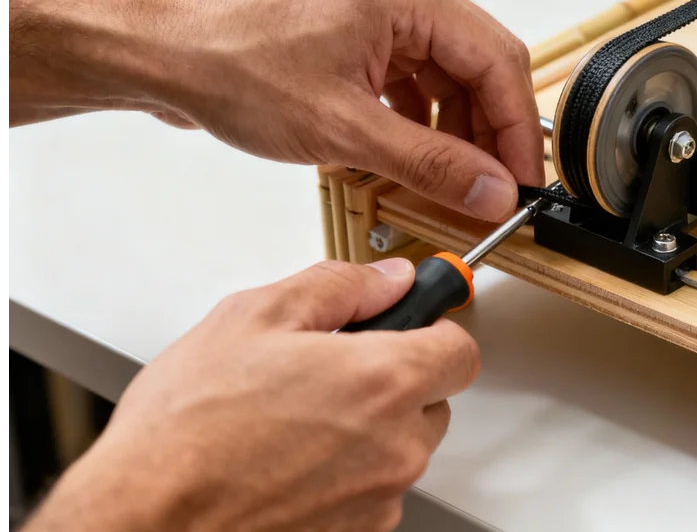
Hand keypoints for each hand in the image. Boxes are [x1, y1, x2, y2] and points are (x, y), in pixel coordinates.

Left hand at [7, 0, 544, 221]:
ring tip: (445, 181)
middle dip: (485, 133)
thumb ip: (430, 164)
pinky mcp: (352, 25)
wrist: (153, 47)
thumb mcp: (343, 130)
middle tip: (489, 190)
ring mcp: (374, 3)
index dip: (517, 132)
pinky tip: (406, 153)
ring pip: (443, 72)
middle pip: (476, 65)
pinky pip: (408, 72)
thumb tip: (490, 190)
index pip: (499, 62)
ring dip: (449, 128)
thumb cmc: (225, 62)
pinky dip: (415, 115)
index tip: (520, 183)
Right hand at [24, 258, 480, 531]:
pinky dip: (345, 473)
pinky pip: (372, 491)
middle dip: (394, 379)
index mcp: (384, 382)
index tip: (408, 324)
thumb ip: (339, 287)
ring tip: (293, 419)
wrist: (144, 520)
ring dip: (368, 430)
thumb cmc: (185, 431)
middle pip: (433, 400)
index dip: (434, 330)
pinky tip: (287, 459)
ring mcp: (378, 498)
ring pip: (401, 448)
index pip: (461, 350)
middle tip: (329, 371)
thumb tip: (386, 279)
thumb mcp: (254, 317)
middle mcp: (396, 446)